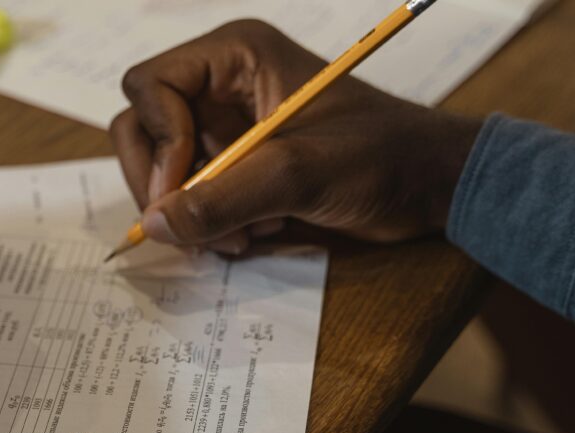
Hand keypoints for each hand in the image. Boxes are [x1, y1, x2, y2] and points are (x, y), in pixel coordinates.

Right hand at [110, 20, 482, 253]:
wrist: (428, 183)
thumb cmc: (379, 157)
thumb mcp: (299, 175)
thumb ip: (224, 199)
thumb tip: (154, 225)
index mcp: (235, 55)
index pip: (150, 86)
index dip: (157, 142)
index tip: (179, 195)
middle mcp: (222, 82)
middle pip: (145, 128)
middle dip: (167, 185)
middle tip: (195, 230)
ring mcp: (228, 123)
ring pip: (166, 169)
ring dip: (195, 211)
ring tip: (246, 234)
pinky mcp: (238, 161)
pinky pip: (195, 194)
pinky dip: (215, 221)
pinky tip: (259, 231)